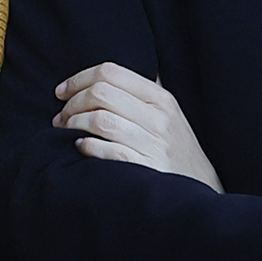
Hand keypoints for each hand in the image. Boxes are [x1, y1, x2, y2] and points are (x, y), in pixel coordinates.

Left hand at [53, 63, 222, 190]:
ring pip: (99, 121)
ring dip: (73, 124)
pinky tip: (80, 146)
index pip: (111, 72)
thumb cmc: (175, 148)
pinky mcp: (145, 168)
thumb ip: (144, 91)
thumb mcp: (169, 114)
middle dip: (72, 103)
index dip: (78, 79)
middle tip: (61, 115)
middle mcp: (159, 118)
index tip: (62, 91)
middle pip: (101, 94)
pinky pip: (106, 150)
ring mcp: (153, 144)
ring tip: (66, 131)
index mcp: (161, 98)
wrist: (200, 188)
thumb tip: (108, 72)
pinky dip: (86, 146)